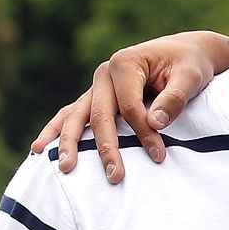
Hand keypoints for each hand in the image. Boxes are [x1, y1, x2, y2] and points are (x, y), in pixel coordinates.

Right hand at [28, 31, 228, 182]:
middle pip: (99, 115)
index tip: (159, 155)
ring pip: (77, 116)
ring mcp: (96, 87)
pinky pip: (72, 115)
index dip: (142, 131)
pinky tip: (38, 149)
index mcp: (124, 64)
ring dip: (69, 143)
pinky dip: (56, 131)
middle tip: (115, 176)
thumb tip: (154, 122)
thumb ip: (174, 98)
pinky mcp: (96, 98)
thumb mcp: (190, 78)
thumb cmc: (189, 65)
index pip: (128, 106)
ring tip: (64, 167)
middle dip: (106, 147)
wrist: (184, 53)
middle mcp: (104, 74)